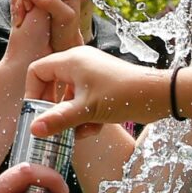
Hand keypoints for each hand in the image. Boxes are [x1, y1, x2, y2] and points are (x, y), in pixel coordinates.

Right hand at [26, 46, 168, 137]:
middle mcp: (79, 63)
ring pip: (70, 97)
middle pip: (52, 85)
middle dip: (54, 109)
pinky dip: (86, 115)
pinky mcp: (103, 85)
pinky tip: (95, 128)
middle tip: (54, 125)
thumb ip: (58, 119)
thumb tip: (33, 129)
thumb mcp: (86, 110)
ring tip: (80, 131)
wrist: (158, 95)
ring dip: (72, 116)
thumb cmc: (122, 95)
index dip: (33, 92)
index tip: (35, 113)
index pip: (37, 71)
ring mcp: (92, 74)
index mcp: (71, 61)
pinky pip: (84, 100)